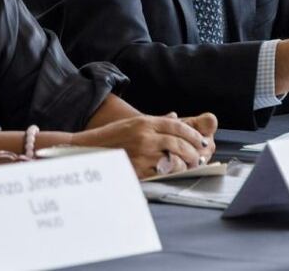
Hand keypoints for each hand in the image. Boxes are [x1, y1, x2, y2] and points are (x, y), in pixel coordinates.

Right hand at [73, 115, 213, 178]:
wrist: (87, 150)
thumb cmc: (110, 138)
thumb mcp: (133, 123)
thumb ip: (155, 122)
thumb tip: (174, 116)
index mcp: (145, 122)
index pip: (176, 126)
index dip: (192, 134)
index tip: (201, 141)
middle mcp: (145, 136)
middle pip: (178, 142)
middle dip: (193, 150)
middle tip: (199, 157)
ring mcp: (141, 153)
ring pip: (173, 158)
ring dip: (185, 163)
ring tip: (191, 166)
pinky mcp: (136, 169)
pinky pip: (160, 172)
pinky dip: (171, 172)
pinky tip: (175, 173)